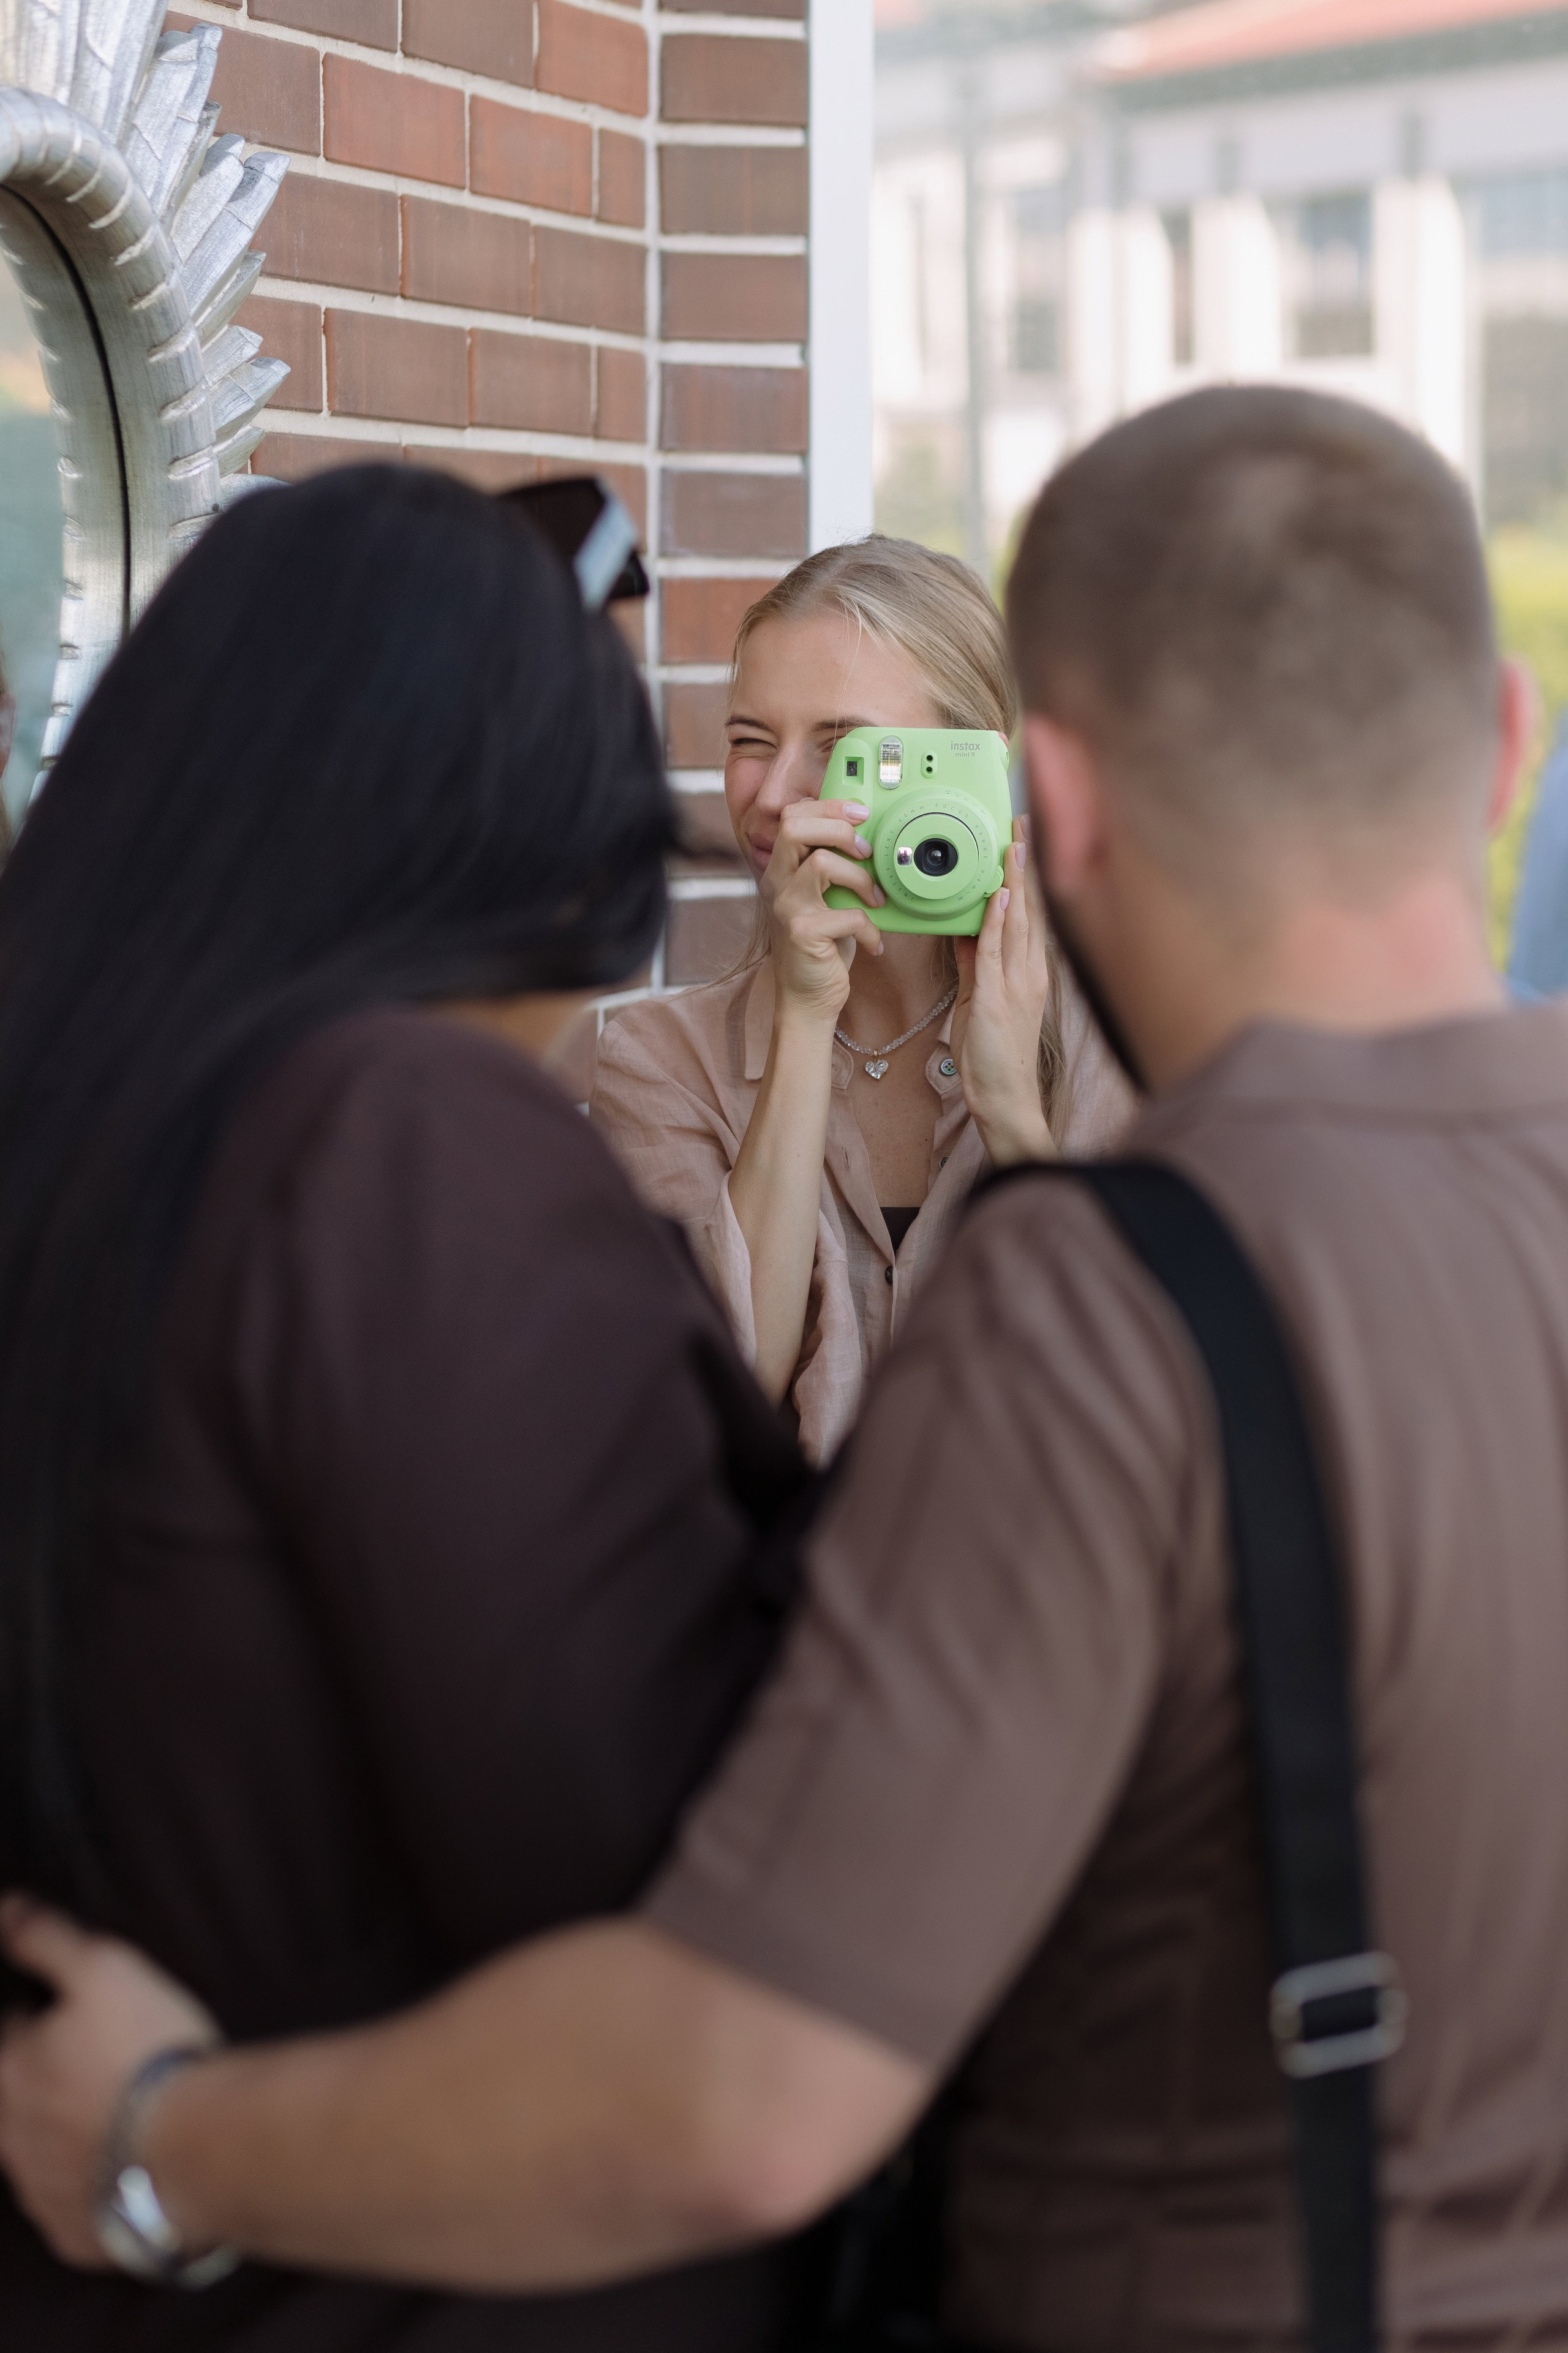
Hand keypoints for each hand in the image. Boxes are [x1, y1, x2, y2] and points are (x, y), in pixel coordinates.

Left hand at [0, 1893, 219, 2267]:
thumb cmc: (150, 2055)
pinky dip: (91, 2186)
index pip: (7, 2035)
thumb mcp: (102, 1966)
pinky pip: (69, 2206)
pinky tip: (125, 2164)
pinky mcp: (72, 2231)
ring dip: (66, 2135)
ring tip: (120, 2114)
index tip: (69, 2017)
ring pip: (37, 2155)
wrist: (195, 2143)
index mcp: (8, 2071)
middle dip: (46, 2083)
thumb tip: (8, 1910)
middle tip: (101, 2067)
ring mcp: (39, 2189)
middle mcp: (10, 2136)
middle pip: (13, 2101)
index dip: (36, 2019)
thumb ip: (44, 1937)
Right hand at [760, 798, 884, 1026]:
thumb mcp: (824, 898)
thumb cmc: (822, 944)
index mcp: (782, 869)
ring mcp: (787, 908)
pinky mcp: (803, 934)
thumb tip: (868, 836)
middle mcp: (777, 883)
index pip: (792, 816)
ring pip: (820, 862)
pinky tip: (874, 942)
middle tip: (865, 851)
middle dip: (839, 828)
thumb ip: (832, 867)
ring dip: (859, 877)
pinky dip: (869, 928)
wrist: (807, 997)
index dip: (828, 806)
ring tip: (874, 898)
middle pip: (795, 826)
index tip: (860, 814)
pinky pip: (846, 914)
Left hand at [952, 818, 1055, 1166]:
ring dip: (1016, 881)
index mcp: (1029, 971)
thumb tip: (968, 927)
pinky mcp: (997, 999)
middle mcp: (1030, 972)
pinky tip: (1000, 896)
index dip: (1027, 875)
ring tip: (1015, 844)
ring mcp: (1017, 984)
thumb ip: (976, 961)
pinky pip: (997, 952)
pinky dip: (998, 922)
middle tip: (1023, 824)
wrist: (1005, 1096)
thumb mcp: (980, 996)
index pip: (1030, 914)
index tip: (1023, 841)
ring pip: (1018, 923)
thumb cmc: (994, 1051)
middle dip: (1027, 865)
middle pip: (1031, 909)